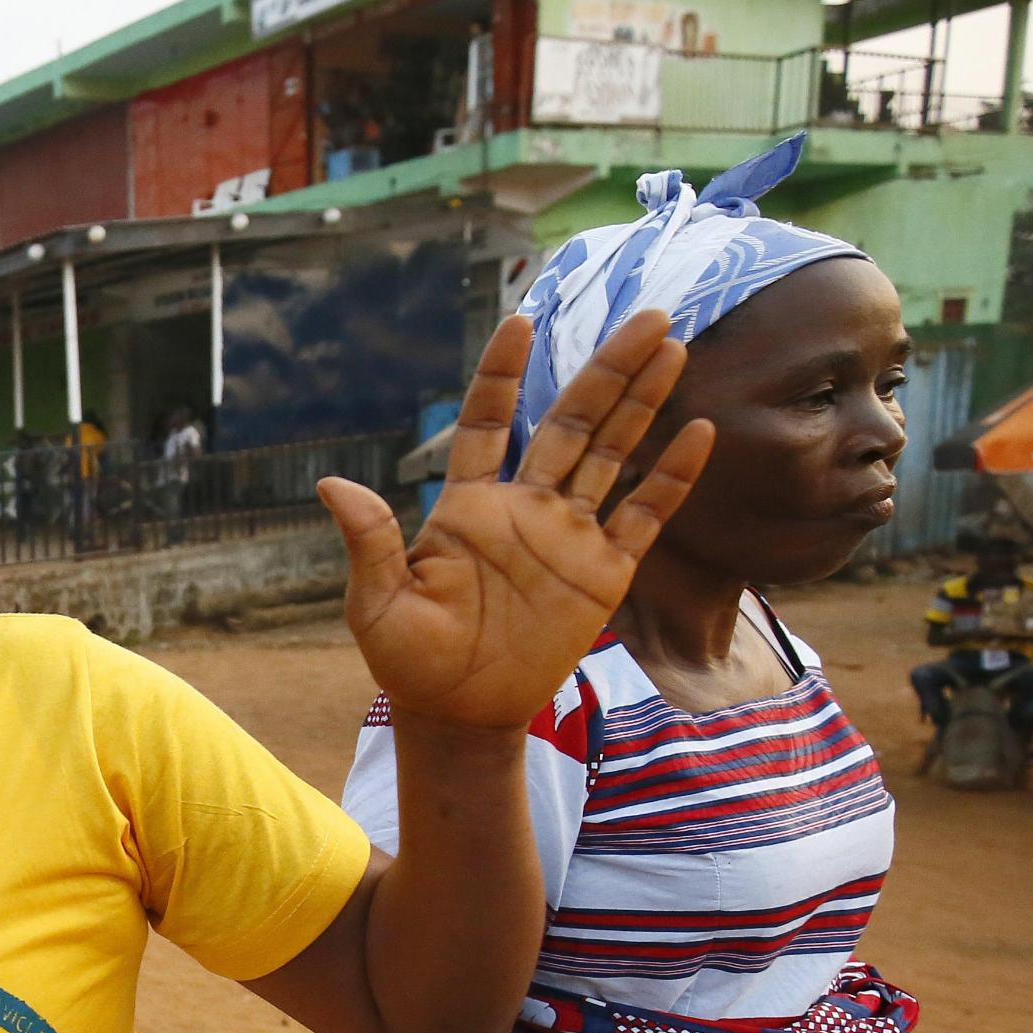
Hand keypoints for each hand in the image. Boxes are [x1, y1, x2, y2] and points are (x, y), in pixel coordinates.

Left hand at [319, 309, 715, 735]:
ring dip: (642, 402)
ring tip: (671, 347)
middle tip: (646, 317)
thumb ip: (371, 540)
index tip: (519, 322)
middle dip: (606, 371)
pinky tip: (699, 431)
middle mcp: (524, 508)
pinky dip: (671, 476)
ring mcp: (568, 536)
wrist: (459, 714)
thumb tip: (333, 485)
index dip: (502, 375)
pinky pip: (644, 515)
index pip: (489, 423)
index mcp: (467, 506)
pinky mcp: (604, 572)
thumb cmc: (408, 658)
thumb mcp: (378, 600)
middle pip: (571, 422)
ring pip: (612, 453)